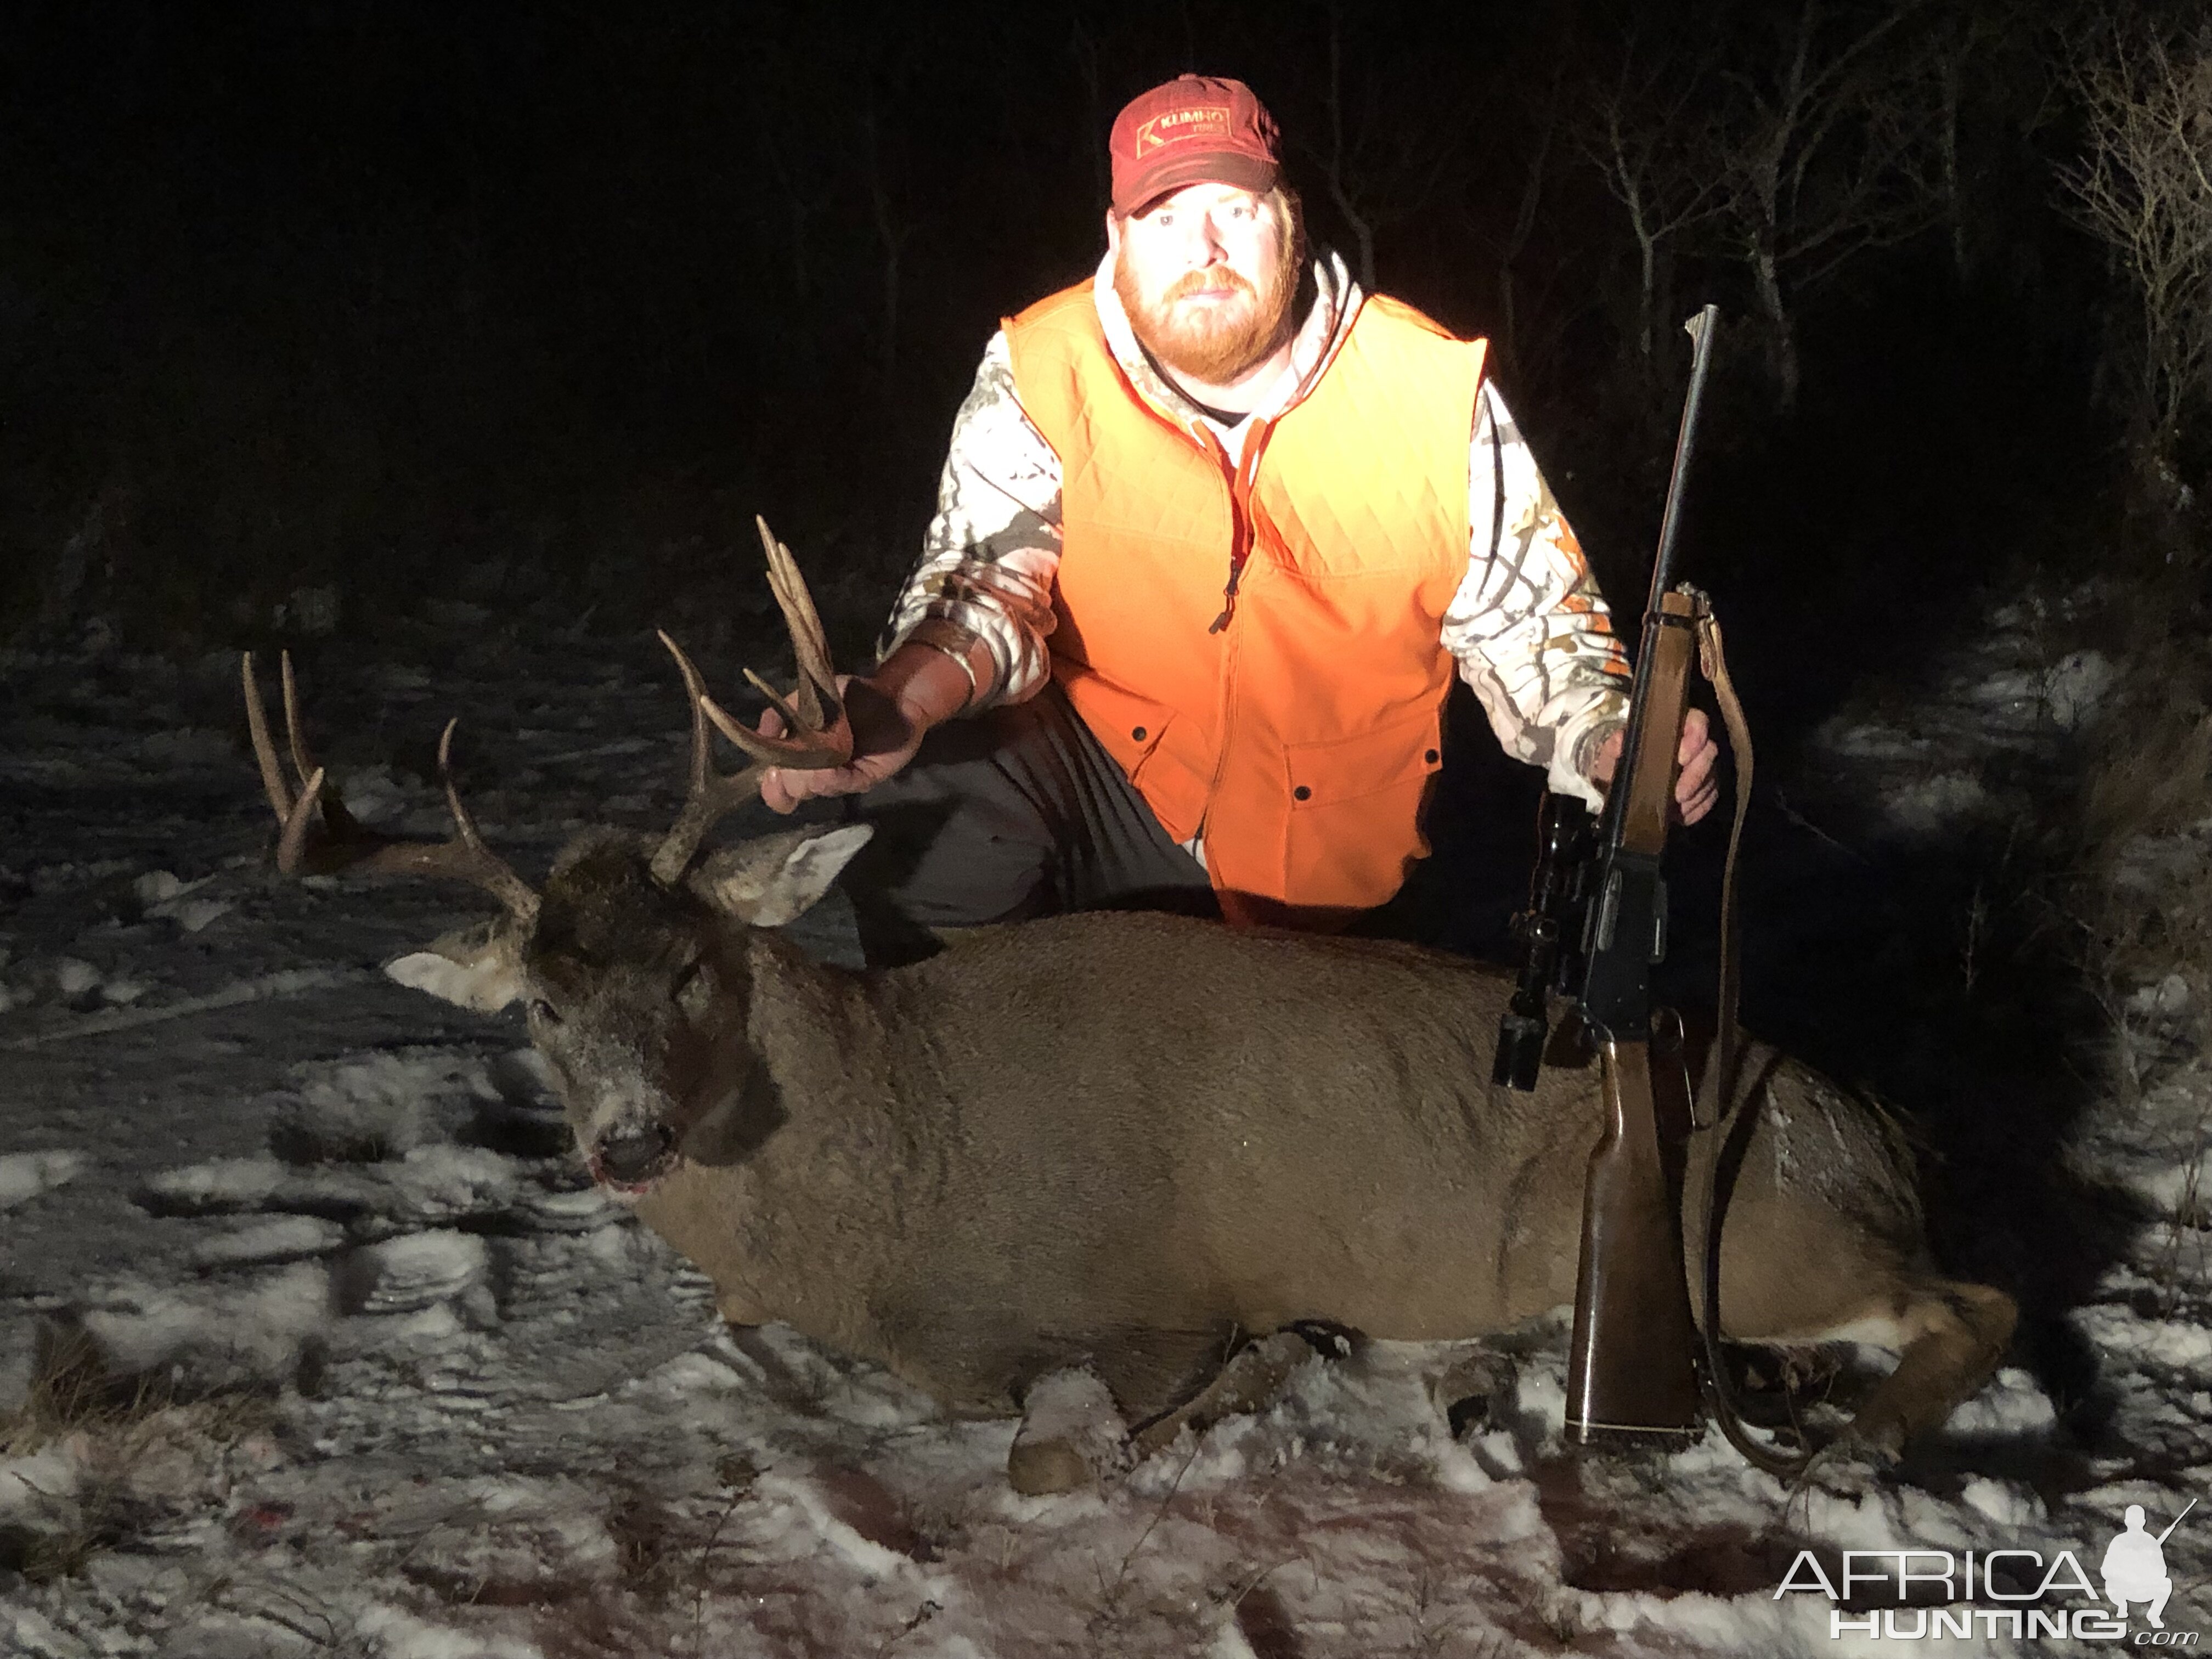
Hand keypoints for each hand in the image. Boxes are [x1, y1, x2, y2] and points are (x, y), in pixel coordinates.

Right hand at [757, 674, 926, 813]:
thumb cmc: (850, 695)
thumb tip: (762, 734)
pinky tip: (828, 766)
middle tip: (794, 756)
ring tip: (814, 754)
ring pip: (814, 788)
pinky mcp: (864, 778)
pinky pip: (842, 784)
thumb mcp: (807, 698)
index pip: (777, 786)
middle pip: (792, 789)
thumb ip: (780, 714)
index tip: (770, 775)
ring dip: (809, 773)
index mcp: (800, 759)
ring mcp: (841, 778)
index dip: (771, 787)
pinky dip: (830, 776)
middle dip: (788, 775)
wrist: (892, 695)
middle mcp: (819, 773)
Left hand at [1586, 707, 1720, 825]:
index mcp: (1670, 728)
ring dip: (1696, 795)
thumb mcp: (1610, 758)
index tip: (1682, 757)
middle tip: (1679, 794)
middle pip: (1709, 751)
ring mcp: (1701, 767)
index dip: (1695, 736)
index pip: (1696, 720)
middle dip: (1696, 775)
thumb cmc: (1617, 768)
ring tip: (1676, 808)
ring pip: (1712, 777)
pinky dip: (1697, 808)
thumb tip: (1621, 740)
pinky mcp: (1704, 788)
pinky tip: (1682, 816)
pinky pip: (1710, 798)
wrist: (1619, 792)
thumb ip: (1614, 747)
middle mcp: (1692, 744)